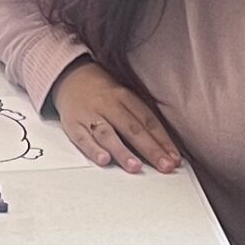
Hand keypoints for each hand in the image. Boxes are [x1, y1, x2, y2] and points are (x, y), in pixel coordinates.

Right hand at [50, 60, 180, 174]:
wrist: (69, 77)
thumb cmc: (102, 92)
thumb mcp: (124, 96)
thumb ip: (139, 117)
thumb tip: (163, 146)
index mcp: (125, 97)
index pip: (148, 120)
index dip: (163, 140)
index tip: (174, 158)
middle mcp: (109, 105)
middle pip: (132, 128)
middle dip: (150, 149)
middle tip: (164, 166)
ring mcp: (90, 115)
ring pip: (108, 134)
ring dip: (122, 152)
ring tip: (136, 167)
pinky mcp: (73, 124)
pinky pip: (83, 138)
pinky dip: (93, 150)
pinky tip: (104, 160)